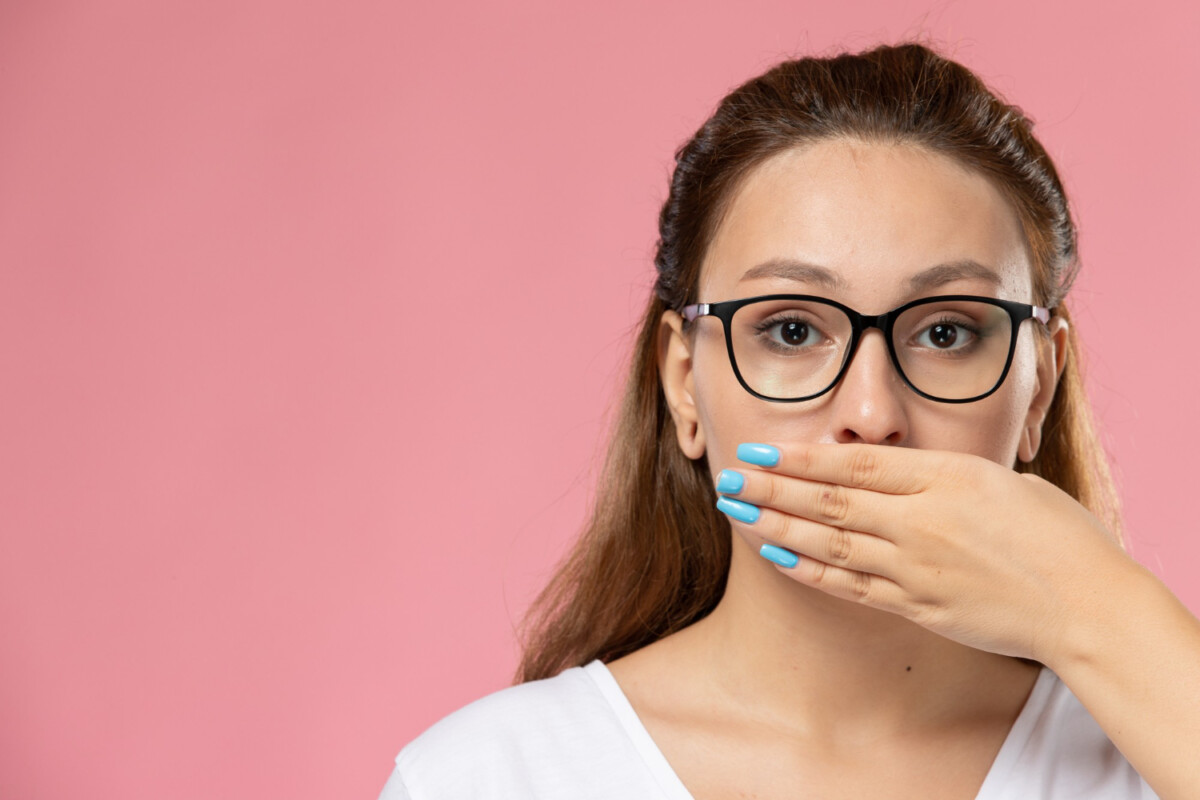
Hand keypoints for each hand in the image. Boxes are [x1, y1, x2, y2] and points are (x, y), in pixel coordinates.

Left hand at [716, 442, 1130, 663]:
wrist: (1088, 604)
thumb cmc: (1057, 533)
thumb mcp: (999, 479)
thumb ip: (939, 475)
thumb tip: (897, 471)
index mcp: (945, 479)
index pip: (853, 466)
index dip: (798, 459)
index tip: (758, 450)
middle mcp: (922, 522)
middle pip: (829, 503)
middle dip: (771, 489)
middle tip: (727, 477)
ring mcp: (917, 568)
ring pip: (830, 544)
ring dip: (777, 527)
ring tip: (736, 512)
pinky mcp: (918, 605)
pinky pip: (851, 586)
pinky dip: (810, 570)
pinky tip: (778, 556)